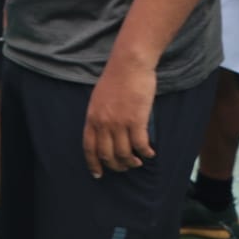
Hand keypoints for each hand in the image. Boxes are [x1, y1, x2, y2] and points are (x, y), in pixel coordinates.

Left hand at [82, 56, 156, 176]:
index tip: (98, 174)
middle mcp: (103, 123)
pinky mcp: (136, 120)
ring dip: (131, 162)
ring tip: (138, 162)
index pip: (89, 147)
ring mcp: (119, 123)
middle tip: (124, 168)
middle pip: (107, 154)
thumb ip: (99, 116)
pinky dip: (145, 153)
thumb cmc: (115, 79)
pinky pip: (140, 144)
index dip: (93, 163)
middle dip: (116, 166)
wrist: (128, 65)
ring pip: (124, 153)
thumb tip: (104, 132)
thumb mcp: (98, 99)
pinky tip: (150, 153)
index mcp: (91, 118)